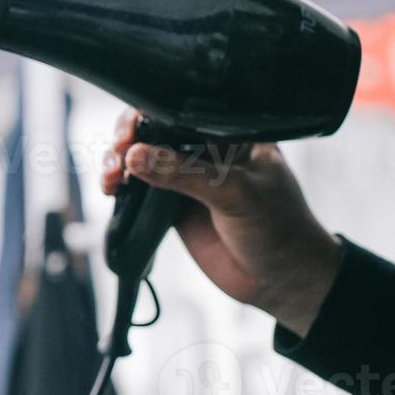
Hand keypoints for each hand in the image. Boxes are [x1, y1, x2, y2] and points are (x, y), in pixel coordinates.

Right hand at [101, 108, 344, 337]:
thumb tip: (136, 156)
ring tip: (111, 179)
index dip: (150, 115)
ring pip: (141, 160)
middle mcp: (206, 153)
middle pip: (154, 132)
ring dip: (118, 164)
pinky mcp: (172, 208)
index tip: (131, 134)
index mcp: (231, 136)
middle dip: (127, 139)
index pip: (183, 112)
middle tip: (119, 156)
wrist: (282, 283)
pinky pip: (139, 192)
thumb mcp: (237, 194)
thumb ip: (186, 174)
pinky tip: (112, 191)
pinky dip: (120, 189)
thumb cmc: (280, 229)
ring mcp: (187, 180)